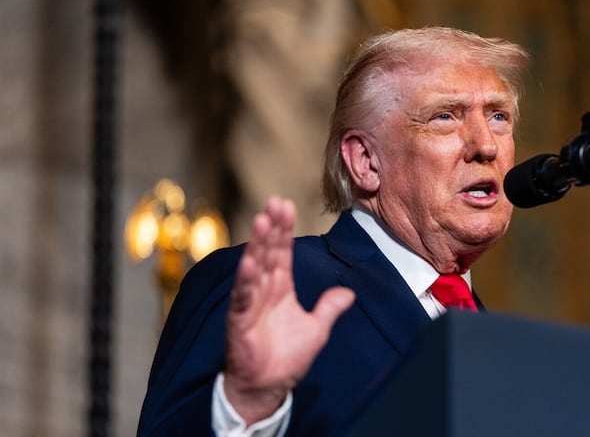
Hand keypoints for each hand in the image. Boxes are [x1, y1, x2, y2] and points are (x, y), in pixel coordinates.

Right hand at [223, 196, 354, 423]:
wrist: (268, 386)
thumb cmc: (287, 358)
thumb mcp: (317, 329)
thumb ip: (330, 308)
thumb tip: (349, 294)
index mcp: (280, 288)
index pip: (282, 252)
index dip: (285, 229)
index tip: (286, 205)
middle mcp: (264, 290)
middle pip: (268, 252)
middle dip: (272, 227)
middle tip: (275, 201)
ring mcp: (250, 303)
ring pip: (254, 268)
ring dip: (258, 245)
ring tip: (263, 221)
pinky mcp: (240, 320)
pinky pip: (243, 297)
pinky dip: (245, 280)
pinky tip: (249, 262)